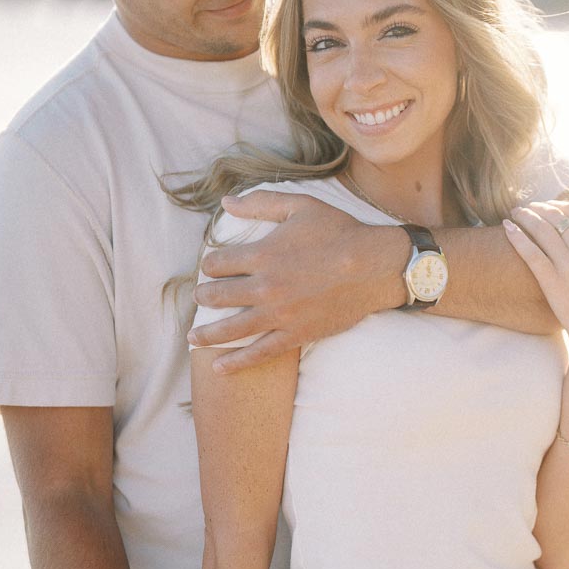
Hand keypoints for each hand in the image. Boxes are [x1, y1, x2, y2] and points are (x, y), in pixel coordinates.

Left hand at [188, 190, 405, 371]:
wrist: (375, 266)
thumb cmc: (339, 232)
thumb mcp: (300, 207)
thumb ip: (260, 202)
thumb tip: (226, 201)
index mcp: (262, 254)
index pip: (217, 263)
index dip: (210, 263)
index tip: (212, 266)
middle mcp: (265, 287)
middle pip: (218, 296)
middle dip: (204, 296)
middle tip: (201, 297)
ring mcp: (279, 315)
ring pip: (231, 329)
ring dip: (207, 334)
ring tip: (193, 337)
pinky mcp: (295, 334)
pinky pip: (259, 353)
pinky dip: (236, 362)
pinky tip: (218, 367)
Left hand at [502, 200, 568, 348]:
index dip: (556, 205)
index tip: (544, 205)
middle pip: (556, 217)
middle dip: (538, 207)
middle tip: (526, 207)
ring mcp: (568, 264)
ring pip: (542, 229)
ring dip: (525, 216)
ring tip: (515, 213)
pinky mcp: (551, 280)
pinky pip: (531, 252)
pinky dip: (517, 236)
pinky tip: (507, 227)